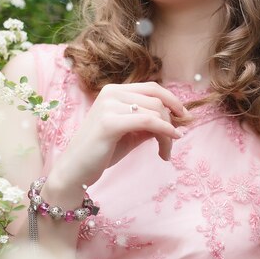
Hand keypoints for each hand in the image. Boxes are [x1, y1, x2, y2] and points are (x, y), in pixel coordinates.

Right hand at [48, 81, 187, 191]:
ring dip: (168, 134)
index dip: (173, 101)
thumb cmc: (102, 152)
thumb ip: (150, 123)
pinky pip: (148, 122)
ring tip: (165, 152)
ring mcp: (109, 106)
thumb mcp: (131, 133)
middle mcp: (111, 93)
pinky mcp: (110, 123)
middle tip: (174, 142)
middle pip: (157, 100)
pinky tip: (172, 141)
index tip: (185, 117)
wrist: (75, 170)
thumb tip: (178, 119)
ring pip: (156, 112)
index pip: (152, 88)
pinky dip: (165, 131)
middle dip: (172, 121)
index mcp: (114, 91)